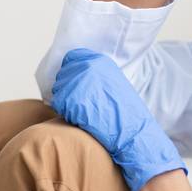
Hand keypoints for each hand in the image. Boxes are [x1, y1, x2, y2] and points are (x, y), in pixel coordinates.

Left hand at [51, 48, 186, 190]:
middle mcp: (87, 67)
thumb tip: (74, 76)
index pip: (71, 58)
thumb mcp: (113, 82)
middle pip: (62, 76)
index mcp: (99, 60)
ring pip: (59, 92)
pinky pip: (60, 107)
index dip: (71, 72)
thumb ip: (95, 75)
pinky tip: (83, 119)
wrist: (132, 131)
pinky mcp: (72, 100)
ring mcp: (78, 83)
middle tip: (82, 104)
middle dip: (67, 90)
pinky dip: (68, 114)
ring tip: (85, 112)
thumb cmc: (125, 111)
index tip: (76, 85)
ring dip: (66, 103)